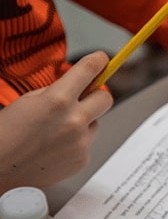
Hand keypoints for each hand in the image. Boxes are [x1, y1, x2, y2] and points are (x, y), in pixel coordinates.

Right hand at [0, 52, 113, 193]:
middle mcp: (74, 121)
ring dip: (83, 123)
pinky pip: (86, 143)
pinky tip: (54, 148)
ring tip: (56, 132)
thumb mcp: (28, 101)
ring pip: (95, 123)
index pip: (89, 71)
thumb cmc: (7, 134)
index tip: (103, 60)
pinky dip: (75, 143)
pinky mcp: (82, 159)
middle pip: (106, 98)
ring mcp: (80, 142)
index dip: (99, 61)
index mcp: (57, 100)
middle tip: (85, 98)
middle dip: (96, 95)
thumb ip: (57, 92)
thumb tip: (80, 85)